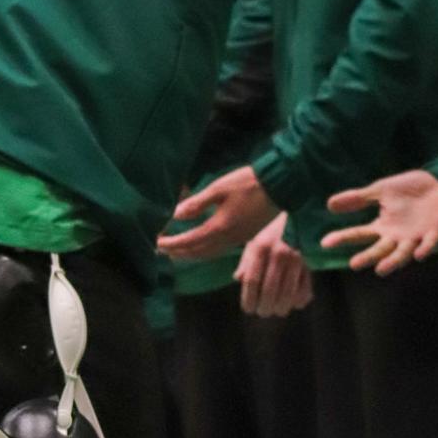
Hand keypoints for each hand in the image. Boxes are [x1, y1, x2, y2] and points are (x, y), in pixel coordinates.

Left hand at [159, 166, 278, 263]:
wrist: (280, 186)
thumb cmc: (248, 183)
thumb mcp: (218, 188)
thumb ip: (197, 203)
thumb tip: (175, 214)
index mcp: (219, 227)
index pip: (189, 241)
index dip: (171, 243)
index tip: (156, 242)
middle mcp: (228, 239)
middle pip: (197, 252)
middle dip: (177, 252)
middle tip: (161, 250)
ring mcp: (238, 240)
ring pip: (208, 254)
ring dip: (190, 254)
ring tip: (175, 252)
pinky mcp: (245, 237)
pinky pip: (219, 251)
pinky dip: (204, 252)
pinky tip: (200, 247)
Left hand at [235, 215, 313, 317]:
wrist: (299, 214)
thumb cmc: (272, 232)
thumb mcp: (254, 241)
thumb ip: (246, 261)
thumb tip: (238, 279)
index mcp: (260, 248)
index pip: (252, 281)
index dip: (249, 299)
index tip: (248, 309)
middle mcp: (278, 253)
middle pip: (269, 290)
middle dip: (265, 307)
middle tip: (262, 312)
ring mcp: (296, 258)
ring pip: (288, 293)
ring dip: (281, 307)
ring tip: (277, 310)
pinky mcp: (310, 262)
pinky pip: (305, 288)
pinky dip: (299, 300)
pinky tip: (293, 304)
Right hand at [322, 170, 437, 273]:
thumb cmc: (411, 190)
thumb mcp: (382, 190)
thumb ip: (358, 198)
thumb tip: (329, 204)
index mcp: (383, 227)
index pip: (360, 234)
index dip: (343, 238)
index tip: (325, 243)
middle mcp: (398, 237)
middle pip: (380, 250)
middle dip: (368, 257)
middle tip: (353, 264)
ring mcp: (417, 237)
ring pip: (403, 253)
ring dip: (393, 262)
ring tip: (380, 270)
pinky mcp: (436, 233)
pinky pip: (430, 243)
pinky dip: (425, 248)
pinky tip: (419, 255)